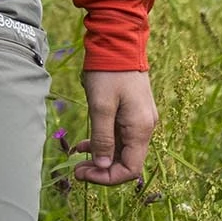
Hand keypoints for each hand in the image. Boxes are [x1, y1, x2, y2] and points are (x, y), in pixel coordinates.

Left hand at [75, 69, 155, 185]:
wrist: (118, 43)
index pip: (130, 169)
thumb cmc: (108, 73)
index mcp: (140, 129)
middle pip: (126, 162)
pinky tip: (83, 145)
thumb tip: (103, 166)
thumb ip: (103, 138)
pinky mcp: (132, 113)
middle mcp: (144, 128)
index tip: (83, 174)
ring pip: (121, 151)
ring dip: (100, 158)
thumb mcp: (100, 106)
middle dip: (101, 170)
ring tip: (77, 159)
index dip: (107, 178)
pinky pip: (119, 137)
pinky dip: (102, 143)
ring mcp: (139, 120)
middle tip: (77, 170)